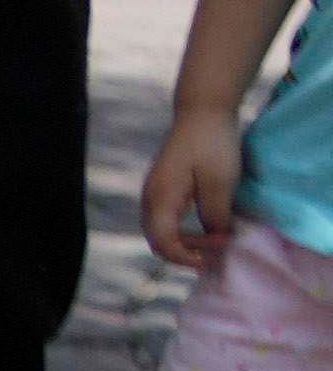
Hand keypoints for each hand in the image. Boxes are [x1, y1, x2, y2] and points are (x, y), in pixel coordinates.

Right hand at [159, 100, 262, 276]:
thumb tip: (215, 238)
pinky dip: (183, 227)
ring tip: (213, 238)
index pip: (163, 243)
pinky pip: (167, 217)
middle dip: (185, 251)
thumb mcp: (220, 182)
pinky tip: (204, 222)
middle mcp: (150, 199)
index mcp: (160, 200)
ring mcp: (154, 192)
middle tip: (216, 250)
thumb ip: (215, 215)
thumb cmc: (212, 144)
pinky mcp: (163, 186)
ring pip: (161, 230)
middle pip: (158, 240)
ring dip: (185, 239)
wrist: (202, 110)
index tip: (209, 260)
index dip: (185, 257)